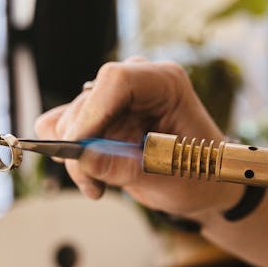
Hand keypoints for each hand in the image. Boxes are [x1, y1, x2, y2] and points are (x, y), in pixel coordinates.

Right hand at [34, 58, 237, 216]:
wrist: (203, 184)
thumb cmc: (199, 174)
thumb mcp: (168, 176)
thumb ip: (126, 167)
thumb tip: (83, 159)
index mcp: (164, 83)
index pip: (117, 80)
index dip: (91, 111)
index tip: (76, 147)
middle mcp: (137, 84)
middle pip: (87, 102)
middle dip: (81, 146)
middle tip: (93, 183)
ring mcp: (116, 100)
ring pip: (70, 119)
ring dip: (76, 158)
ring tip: (98, 186)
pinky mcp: (100, 118)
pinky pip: (64, 130)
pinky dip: (72, 157)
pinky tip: (93, 179)